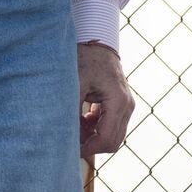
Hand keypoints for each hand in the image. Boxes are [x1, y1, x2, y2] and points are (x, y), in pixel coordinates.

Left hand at [78, 41, 133, 159]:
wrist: (97, 42)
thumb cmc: (85, 60)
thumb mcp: (74, 85)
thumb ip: (71, 112)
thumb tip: (64, 137)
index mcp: (118, 102)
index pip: (107, 139)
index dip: (88, 149)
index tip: (69, 149)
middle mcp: (127, 106)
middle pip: (113, 142)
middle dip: (91, 145)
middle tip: (71, 139)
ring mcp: (127, 105)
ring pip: (113, 135)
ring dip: (94, 136)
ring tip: (75, 125)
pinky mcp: (122, 104)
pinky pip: (112, 126)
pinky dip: (97, 128)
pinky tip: (83, 118)